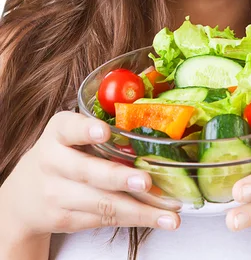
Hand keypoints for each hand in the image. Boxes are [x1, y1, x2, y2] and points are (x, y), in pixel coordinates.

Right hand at [0, 111, 179, 241]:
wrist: (25, 193)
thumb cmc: (62, 152)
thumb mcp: (71, 130)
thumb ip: (103, 118)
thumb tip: (153, 87)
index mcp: (58, 131)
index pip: (70, 128)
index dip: (87, 130)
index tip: (105, 131)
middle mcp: (53, 161)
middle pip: (88, 172)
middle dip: (120, 178)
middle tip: (146, 181)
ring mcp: (56, 194)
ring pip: (101, 203)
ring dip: (139, 210)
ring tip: (168, 214)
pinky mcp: (65, 219)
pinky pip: (103, 220)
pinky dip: (133, 220)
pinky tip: (156, 219)